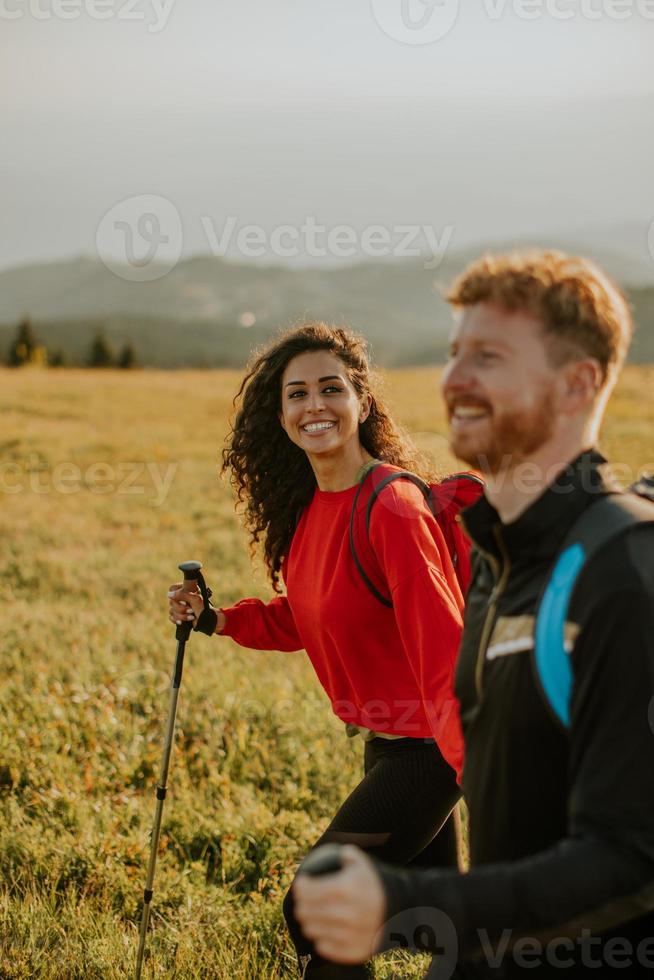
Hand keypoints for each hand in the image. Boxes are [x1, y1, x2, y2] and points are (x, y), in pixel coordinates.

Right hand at [167, 583, 225, 632]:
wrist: (207, 622)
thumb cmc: (203, 609)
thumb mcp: (194, 599)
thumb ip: (182, 594)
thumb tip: (169, 594)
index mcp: (186, 590)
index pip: (173, 589)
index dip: (176, 595)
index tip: (184, 601)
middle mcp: (182, 597)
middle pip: (171, 601)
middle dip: (181, 609)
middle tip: (191, 610)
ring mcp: (180, 606)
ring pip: (171, 610)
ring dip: (181, 616)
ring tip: (191, 617)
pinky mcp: (178, 615)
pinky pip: (171, 617)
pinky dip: (176, 620)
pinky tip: (182, 622)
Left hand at [293, 845, 386, 964]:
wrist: (404, 911)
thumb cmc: (379, 883)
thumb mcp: (363, 864)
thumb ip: (345, 855)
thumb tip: (327, 850)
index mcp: (345, 889)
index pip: (310, 890)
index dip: (300, 887)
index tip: (299, 885)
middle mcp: (346, 913)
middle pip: (308, 911)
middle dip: (300, 906)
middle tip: (301, 903)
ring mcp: (349, 934)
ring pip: (314, 930)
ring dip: (308, 923)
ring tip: (309, 918)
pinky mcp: (353, 951)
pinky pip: (326, 947)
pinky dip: (321, 940)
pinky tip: (322, 933)